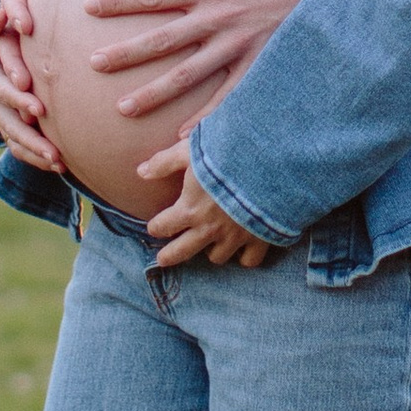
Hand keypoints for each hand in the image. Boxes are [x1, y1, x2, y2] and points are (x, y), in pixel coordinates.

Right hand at [0, 5, 63, 173]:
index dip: (16, 99)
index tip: (38, 109)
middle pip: (8, 123)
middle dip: (30, 139)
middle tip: (54, 151)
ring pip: (14, 139)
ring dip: (36, 153)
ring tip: (60, 163)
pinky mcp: (8, 124)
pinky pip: (20, 146)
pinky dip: (37, 158)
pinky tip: (60, 166)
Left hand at [87, 0, 334, 120]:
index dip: (119, 0)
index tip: (88, 6)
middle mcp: (219, 19)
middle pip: (162, 39)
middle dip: (124, 52)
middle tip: (92, 64)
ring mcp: (238, 46)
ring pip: (187, 74)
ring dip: (153, 92)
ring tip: (122, 108)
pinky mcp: (259, 65)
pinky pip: (227, 96)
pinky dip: (205, 118)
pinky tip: (182, 136)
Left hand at [139, 137, 273, 270]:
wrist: (270, 165)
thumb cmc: (227, 155)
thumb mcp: (191, 150)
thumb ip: (164, 162)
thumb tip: (140, 172)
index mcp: (189, 209)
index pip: (162, 226)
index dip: (156, 226)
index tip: (155, 226)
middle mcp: (209, 229)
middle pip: (182, 252)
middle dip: (169, 256)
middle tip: (163, 259)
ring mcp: (235, 237)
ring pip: (216, 257)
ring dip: (210, 251)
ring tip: (208, 245)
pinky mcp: (259, 239)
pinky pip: (249, 260)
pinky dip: (244, 257)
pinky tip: (241, 250)